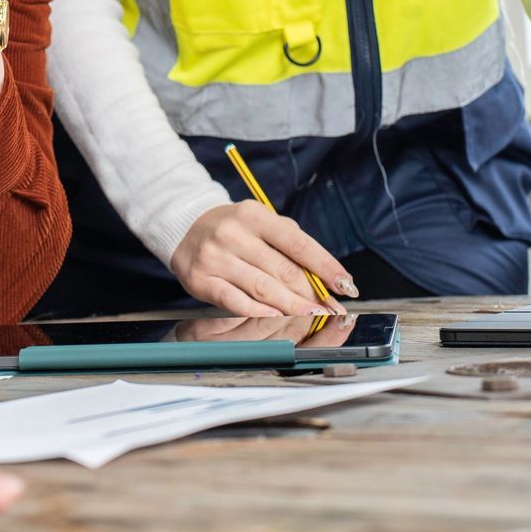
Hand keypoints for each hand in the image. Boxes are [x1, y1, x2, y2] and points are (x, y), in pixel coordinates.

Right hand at [169, 201, 353, 315]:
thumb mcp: (262, 224)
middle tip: (331, 308)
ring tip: (312, 316)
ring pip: (263, 288)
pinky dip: (259, 312)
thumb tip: (324, 280)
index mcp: (253, 214)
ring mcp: (214, 257)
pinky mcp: (201, 280)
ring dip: (293, 306)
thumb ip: (291, 246)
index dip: (325, 266)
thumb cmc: (235, 229)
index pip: (297, 243)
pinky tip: (276, 317)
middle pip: (283, 270)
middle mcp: (232, 233)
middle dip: (312, 293)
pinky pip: (235, 301)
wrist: (185, 228)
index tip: (345, 284)